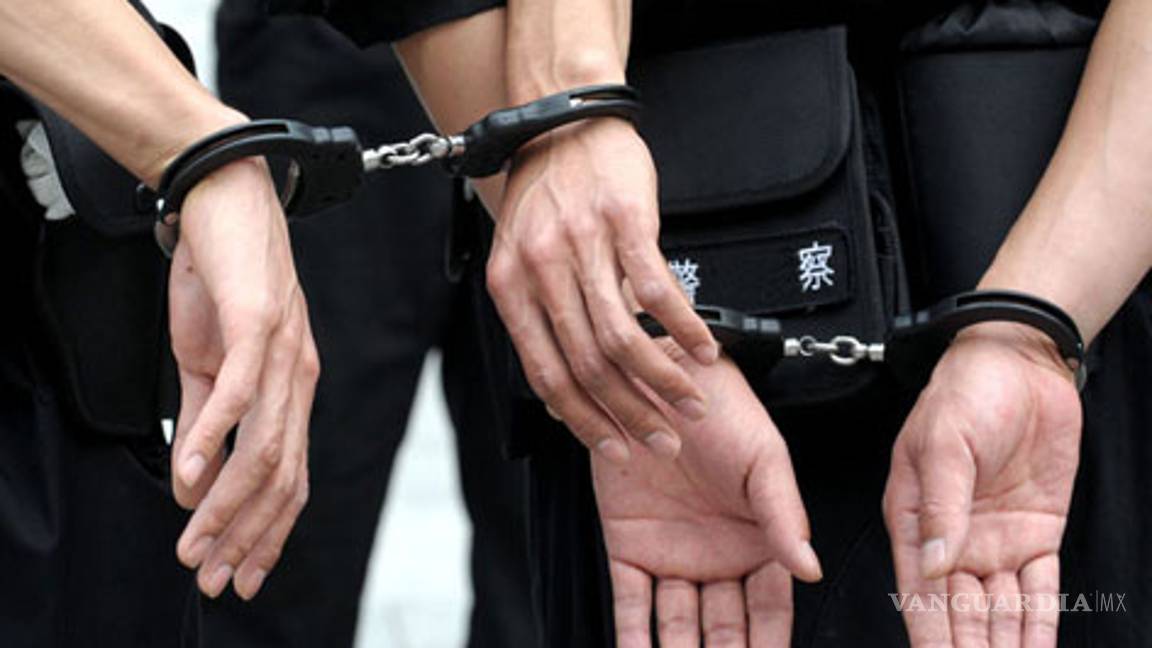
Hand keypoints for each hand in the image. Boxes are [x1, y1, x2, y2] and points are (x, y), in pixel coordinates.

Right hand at [167, 157, 318, 600]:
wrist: (225, 200)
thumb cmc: (221, 279)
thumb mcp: (207, 360)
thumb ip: (204, 420)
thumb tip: (193, 482)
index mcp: (294, 390)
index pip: (291, 478)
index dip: (268, 533)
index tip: (240, 577)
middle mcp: (300, 378)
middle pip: (283, 475)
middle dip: (247, 536)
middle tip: (212, 580)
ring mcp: (285, 351)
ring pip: (265, 445)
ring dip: (227, 502)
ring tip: (194, 543)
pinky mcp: (258, 322)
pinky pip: (241, 392)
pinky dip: (213, 436)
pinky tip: (188, 473)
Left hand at [487, 118, 718, 463]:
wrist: (563, 121)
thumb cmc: (546, 195)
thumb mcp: (522, 260)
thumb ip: (540, 323)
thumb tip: (562, 398)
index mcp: (511, 288)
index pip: (547, 376)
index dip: (585, 422)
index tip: (617, 450)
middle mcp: (541, 270)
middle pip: (588, 365)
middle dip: (631, 415)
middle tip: (664, 442)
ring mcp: (582, 245)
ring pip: (622, 337)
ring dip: (663, 381)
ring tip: (691, 404)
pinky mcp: (624, 220)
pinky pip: (656, 290)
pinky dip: (684, 327)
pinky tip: (706, 349)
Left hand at [592, 344, 821, 646]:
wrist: (660, 375)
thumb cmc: (725, 409)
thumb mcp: (765, 460)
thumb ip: (785, 516)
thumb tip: (811, 570)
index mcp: (758, 541)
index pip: (769, 609)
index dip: (768, 644)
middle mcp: (716, 556)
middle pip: (723, 628)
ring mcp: (671, 554)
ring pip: (676, 624)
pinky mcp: (627, 546)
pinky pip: (630, 602)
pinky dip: (630, 637)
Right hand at [883, 323, 1081, 647]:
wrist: (1022, 363)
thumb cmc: (966, 391)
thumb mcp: (943, 442)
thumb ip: (939, 505)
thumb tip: (931, 565)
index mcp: (913, 516)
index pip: (918, 590)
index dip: (928, 634)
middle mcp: (951, 537)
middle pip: (958, 610)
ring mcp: (995, 539)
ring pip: (1000, 610)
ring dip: (1004, 645)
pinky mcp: (1036, 533)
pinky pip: (1041, 590)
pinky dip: (1041, 624)